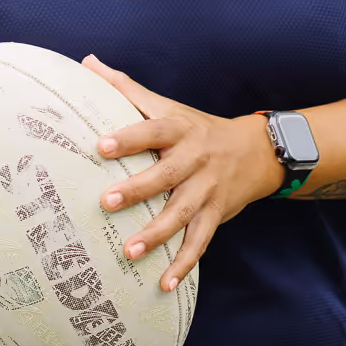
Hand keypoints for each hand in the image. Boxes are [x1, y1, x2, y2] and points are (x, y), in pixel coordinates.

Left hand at [82, 54, 282, 291]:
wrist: (257, 151)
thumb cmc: (197, 127)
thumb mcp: (168, 105)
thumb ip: (126, 87)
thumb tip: (89, 62)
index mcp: (179, 129)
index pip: (152, 130)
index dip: (128, 137)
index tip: (101, 145)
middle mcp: (195, 159)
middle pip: (166, 175)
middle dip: (138, 190)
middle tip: (107, 202)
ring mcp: (208, 189)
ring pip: (183, 213)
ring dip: (158, 234)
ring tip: (130, 251)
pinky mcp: (217, 215)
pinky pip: (201, 242)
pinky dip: (184, 264)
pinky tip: (164, 284)